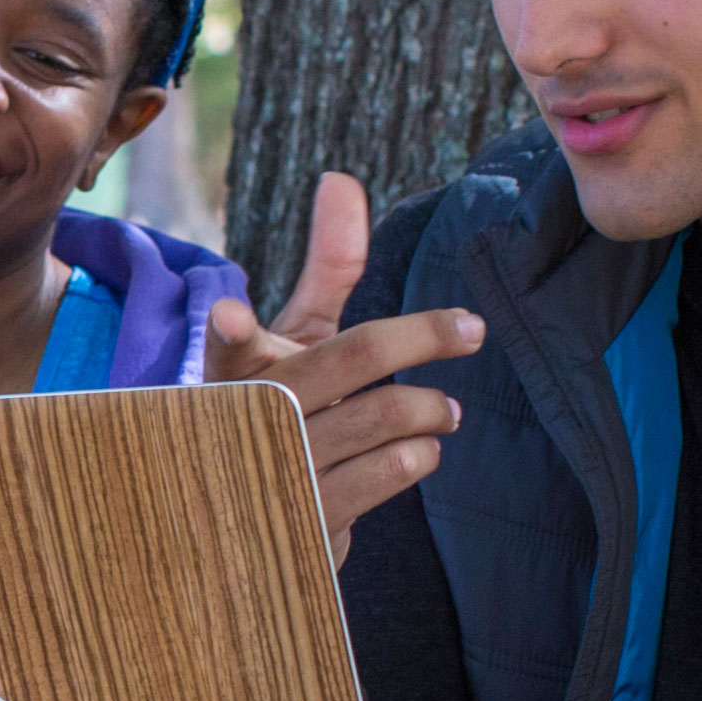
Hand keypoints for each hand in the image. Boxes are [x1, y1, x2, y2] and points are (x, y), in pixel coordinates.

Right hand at [204, 171, 485, 561]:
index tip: (232, 316)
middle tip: (472, 328)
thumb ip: (325, 266)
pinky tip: (421, 449)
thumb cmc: (281, 406)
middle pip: (350, 357)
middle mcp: (251, 416)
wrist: (251, 521)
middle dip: (421, 336)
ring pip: (385, 415)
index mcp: (237, 368)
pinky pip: (390, 470)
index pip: (230, 341)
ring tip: (444, 410)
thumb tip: (341, 179)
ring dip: (430, 409)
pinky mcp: (310, 521)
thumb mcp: (294, 337)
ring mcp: (280, 471)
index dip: (229, 330)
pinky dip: (420, 453)